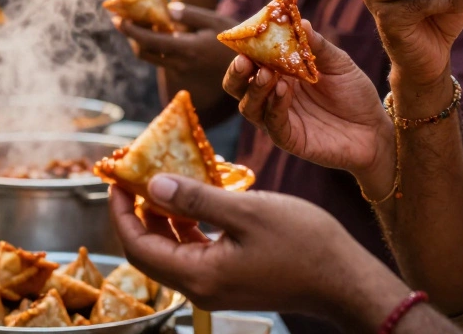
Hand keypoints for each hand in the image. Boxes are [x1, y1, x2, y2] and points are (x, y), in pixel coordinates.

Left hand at [109, 176, 407, 326]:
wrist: (345, 279)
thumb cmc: (304, 244)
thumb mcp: (246, 211)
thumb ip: (195, 199)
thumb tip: (152, 186)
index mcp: (198, 275)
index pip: (137, 246)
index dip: (120, 211)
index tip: (117, 179)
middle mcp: (200, 287)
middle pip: (148, 250)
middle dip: (137, 211)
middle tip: (135, 175)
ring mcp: (215, 285)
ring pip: (171, 249)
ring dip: (162, 215)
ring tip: (162, 178)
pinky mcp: (230, 279)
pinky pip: (194, 250)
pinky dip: (187, 223)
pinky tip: (195, 196)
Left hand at [115, 3, 236, 76]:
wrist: (251, 73)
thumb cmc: (236, 43)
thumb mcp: (216, 22)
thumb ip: (190, 15)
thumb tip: (167, 8)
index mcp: (187, 49)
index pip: (149, 40)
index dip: (130, 30)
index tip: (117, 19)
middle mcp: (180, 64)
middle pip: (144, 52)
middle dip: (131, 37)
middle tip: (125, 20)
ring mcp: (181, 72)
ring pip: (152, 59)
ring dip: (142, 43)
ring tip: (141, 24)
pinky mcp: (184, 76)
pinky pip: (162, 62)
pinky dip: (155, 48)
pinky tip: (160, 34)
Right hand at [222, 20, 393, 190]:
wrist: (374, 129)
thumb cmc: (354, 93)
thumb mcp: (339, 63)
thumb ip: (317, 46)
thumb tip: (301, 20)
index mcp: (279, 74)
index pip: (250, 61)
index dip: (243, 50)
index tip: (244, 37)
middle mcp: (272, 95)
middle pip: (237, 86)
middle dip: (236, 73)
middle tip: (244, 60)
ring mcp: (278, 118)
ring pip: (249, 106)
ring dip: (254, 88)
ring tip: (266, 73)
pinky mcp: (288, 138)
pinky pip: (272, 123)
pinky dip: (274, 106)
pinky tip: (284, 90)